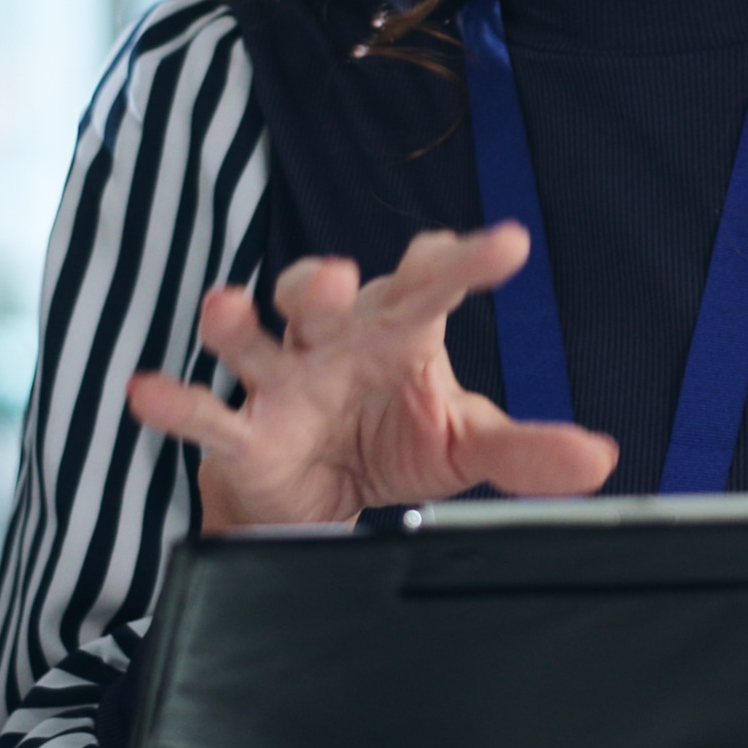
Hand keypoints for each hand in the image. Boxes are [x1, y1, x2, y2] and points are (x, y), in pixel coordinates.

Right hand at [125, 222, 615, 532]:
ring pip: (255, 335)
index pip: (430, 281)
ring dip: (239, 319)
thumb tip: (600, 456)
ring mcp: (281, 379)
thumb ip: (526, 451)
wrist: (325, 501)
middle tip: (345, 276)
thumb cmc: (394, 440)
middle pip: (328, 293)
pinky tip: (147, 391)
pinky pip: (205, 413)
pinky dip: (176, 403)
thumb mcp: (464, 445)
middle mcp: (336, 338)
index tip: (505, 245)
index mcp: (399, 329)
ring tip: (227, 307)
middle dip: (327, 280)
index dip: (463, 260)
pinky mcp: (240, 433)